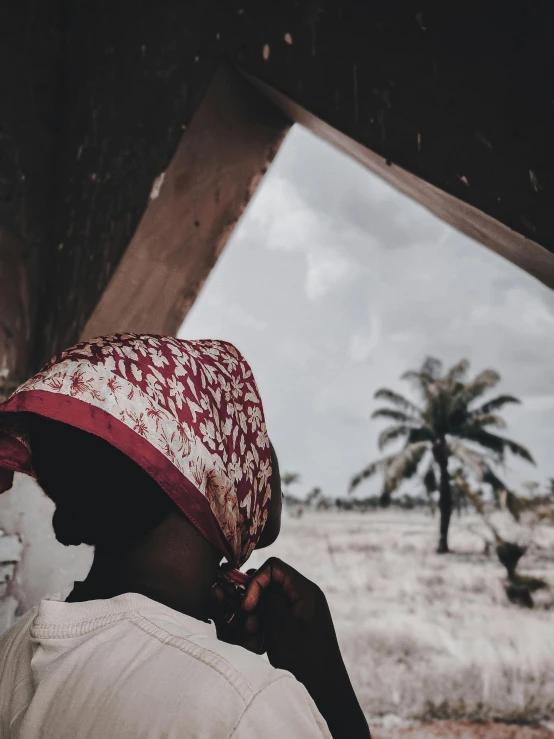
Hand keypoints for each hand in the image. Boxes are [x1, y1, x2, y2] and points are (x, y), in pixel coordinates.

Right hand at [211, 558, 369, 738]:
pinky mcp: (298, 626)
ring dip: (256, 619)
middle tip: (250, 628)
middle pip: (270, 584)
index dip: (255, 582)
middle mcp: (306, 597)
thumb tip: (256, 579)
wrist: (327, 697)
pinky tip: (260, 647)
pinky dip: (264, 629)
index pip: (273, 567)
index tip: (247, 607)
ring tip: (254, 642)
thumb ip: (269, 599)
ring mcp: (302, 612)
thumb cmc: (306, 663)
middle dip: (254, 604)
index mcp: (306, 591)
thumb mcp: (281, 628)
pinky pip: (275, 618)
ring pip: (269, 603)